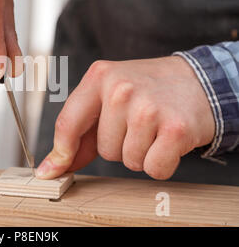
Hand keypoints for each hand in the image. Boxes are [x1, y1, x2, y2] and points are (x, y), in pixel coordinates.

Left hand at [36, 56, 214, 179]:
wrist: (198, 80)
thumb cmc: (147, 91)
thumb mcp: (108, 96)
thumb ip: (79, 131)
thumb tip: (53, 167)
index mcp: (99, 76)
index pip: (68, 123)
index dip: (61, 152)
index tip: (51, 171)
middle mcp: (120, 89)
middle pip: (103, 149)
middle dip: (119, 145)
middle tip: (138, 123)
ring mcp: (148, 107)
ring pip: (128, 161)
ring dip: (141, 153)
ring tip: (153, 128)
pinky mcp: (175, 128)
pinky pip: (153, 168)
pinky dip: (161, 163)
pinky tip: (168, 139)